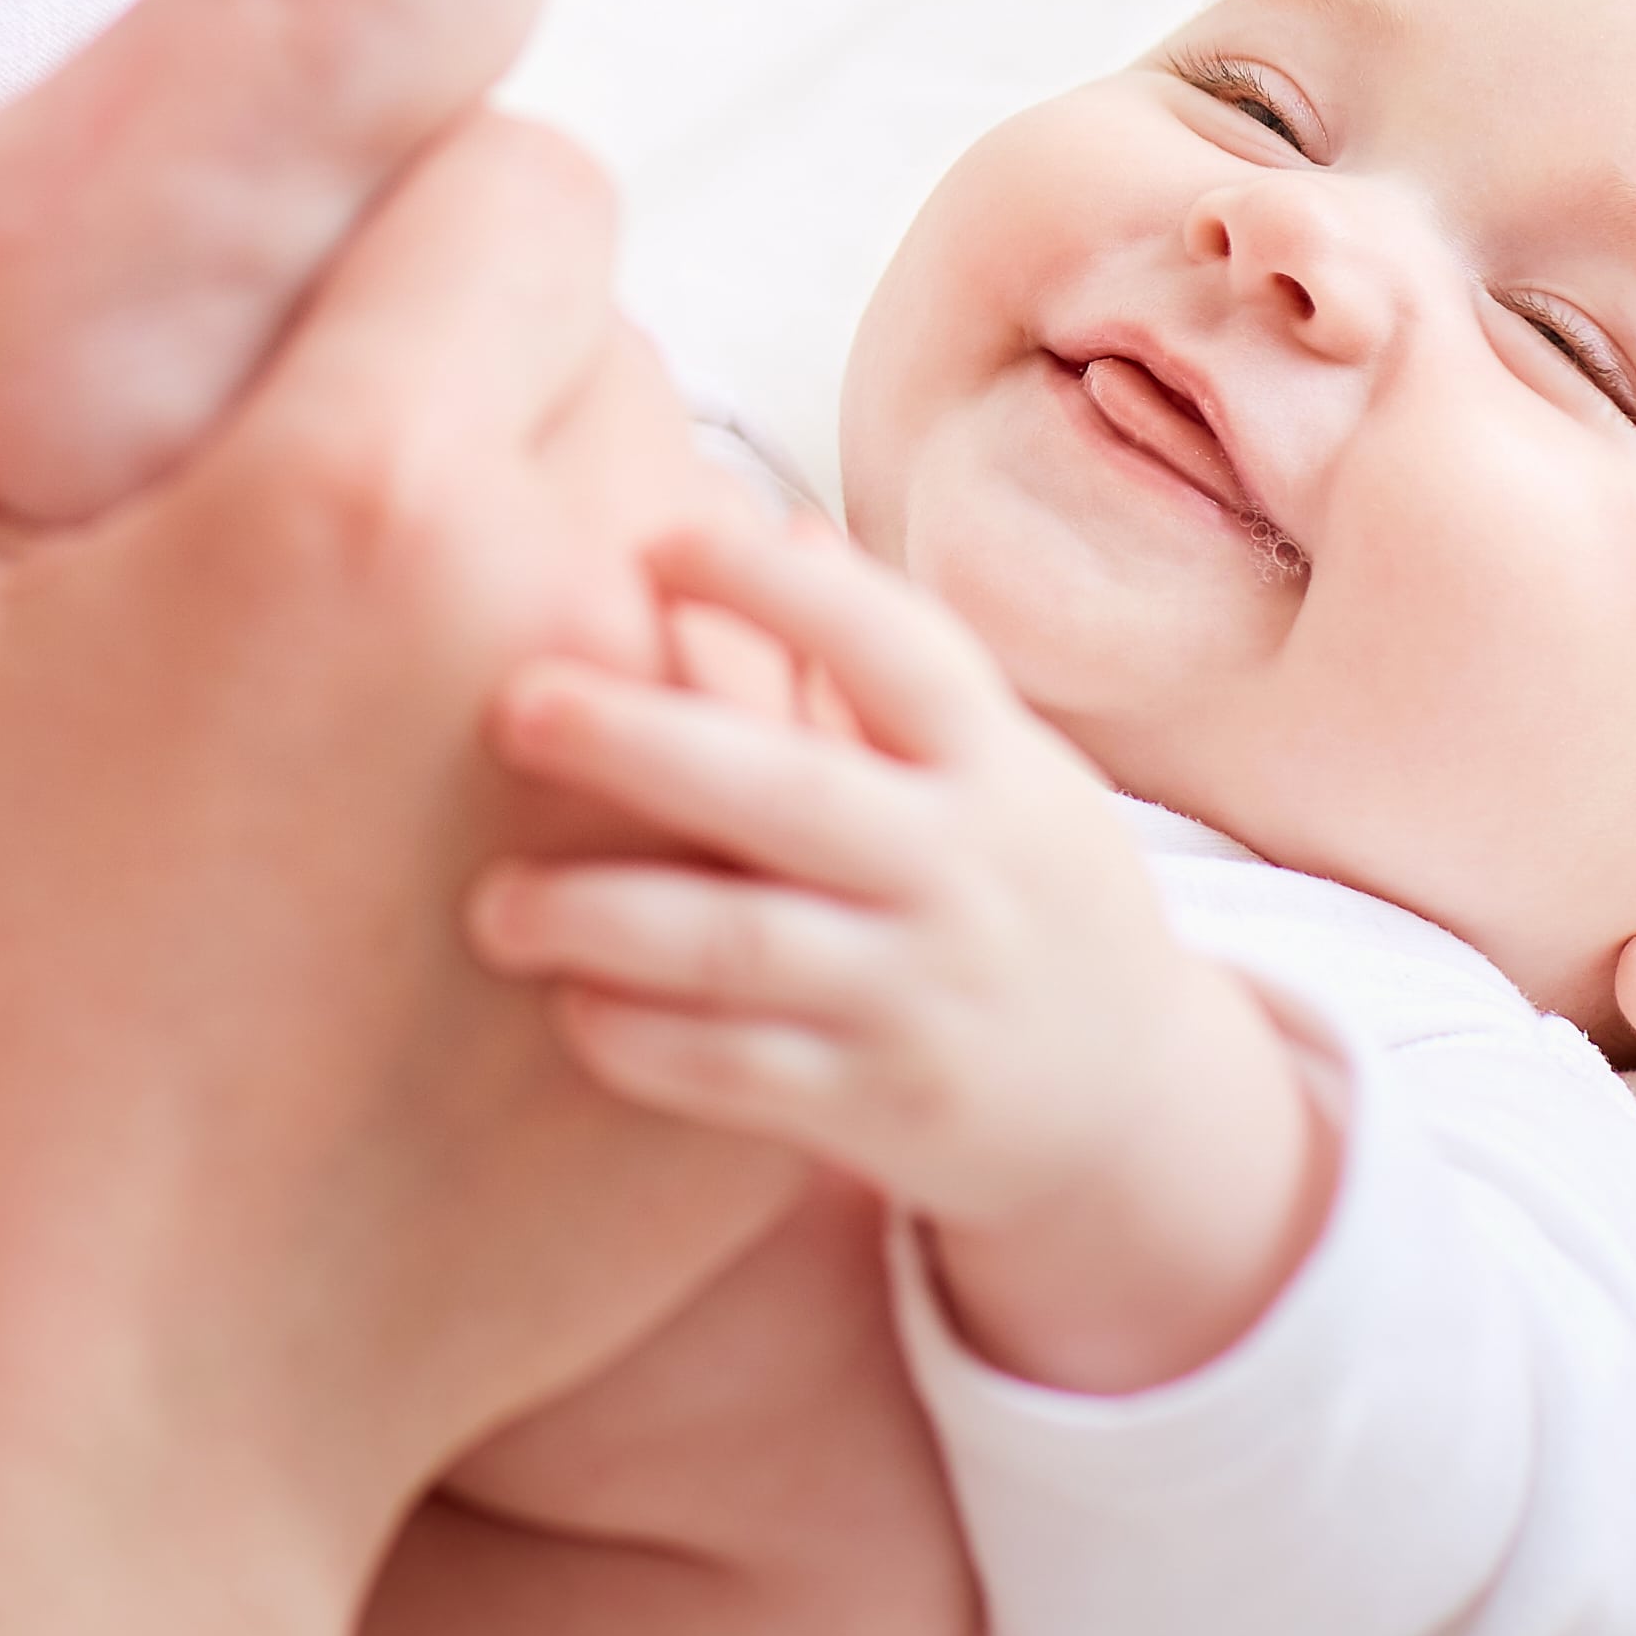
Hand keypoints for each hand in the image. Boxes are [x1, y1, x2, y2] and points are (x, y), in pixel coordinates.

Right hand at [0, 113, 796, 1635]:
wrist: (92, 1402)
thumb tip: (99, 263)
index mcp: (356, 494)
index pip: (522, 185)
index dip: (425, 217)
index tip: (345, 308)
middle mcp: (575, 616)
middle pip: (617, 371)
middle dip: (491, 413)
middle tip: (331, 565)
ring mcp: (697, 818)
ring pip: (703, 573)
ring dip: (586, 597)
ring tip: (404, 746)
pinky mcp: (758, 977)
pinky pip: (746, 783)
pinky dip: (651, 797)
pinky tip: (477, 900)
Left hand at [472, 510, 1334, 1397]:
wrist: (1137, 1103)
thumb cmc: (1025, 891)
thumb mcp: (1003, 766)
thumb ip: (890, 663)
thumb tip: (777, 526)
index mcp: (993, 761)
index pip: (890, 646)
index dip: (771, 586)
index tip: (650, 541)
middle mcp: (966, 869)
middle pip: (793, 792)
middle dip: (645, 745)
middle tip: (516, 707)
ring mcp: (929, 994)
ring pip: (752, 946)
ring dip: (610, 919)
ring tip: (498, 905)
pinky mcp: (890, 1109)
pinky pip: (751, 1076)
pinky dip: (653, 1044)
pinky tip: (573, 1010)